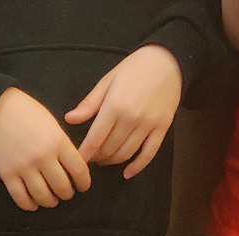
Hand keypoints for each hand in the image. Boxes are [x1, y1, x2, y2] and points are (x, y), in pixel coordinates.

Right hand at [0, 88, 90, 211]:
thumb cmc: (27, 112)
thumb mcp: (52, 123)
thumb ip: (63, 144)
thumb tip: (71, 165)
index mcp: (59, 142)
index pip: (79, 170)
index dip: (84, 182)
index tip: (83, 186)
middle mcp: (43, 157)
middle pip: (62, 186)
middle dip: (67, 193)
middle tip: (66, 193)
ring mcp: (24, 167)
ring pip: (42, 195)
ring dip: (50, 201)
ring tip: (51, 200)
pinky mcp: (7, 174)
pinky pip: (20, 196)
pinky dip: (28, 204)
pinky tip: (33, 205)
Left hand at [67, 45, 182, 178]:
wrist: (169, 60)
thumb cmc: (134, 68)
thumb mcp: (107, 81)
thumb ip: (89, 104)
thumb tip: (69, 120)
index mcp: (114, 106)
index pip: (94, 140)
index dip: (84, 155)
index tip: (77, 161)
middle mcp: (131, 118)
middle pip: (109, 150)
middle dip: (97, 158)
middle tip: (91, 158)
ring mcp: (148, 124)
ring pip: (125, 154)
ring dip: (112, 161)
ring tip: (105, 160)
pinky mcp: (162, 127)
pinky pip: (149, 153)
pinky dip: (137, 167)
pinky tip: (127, 173)